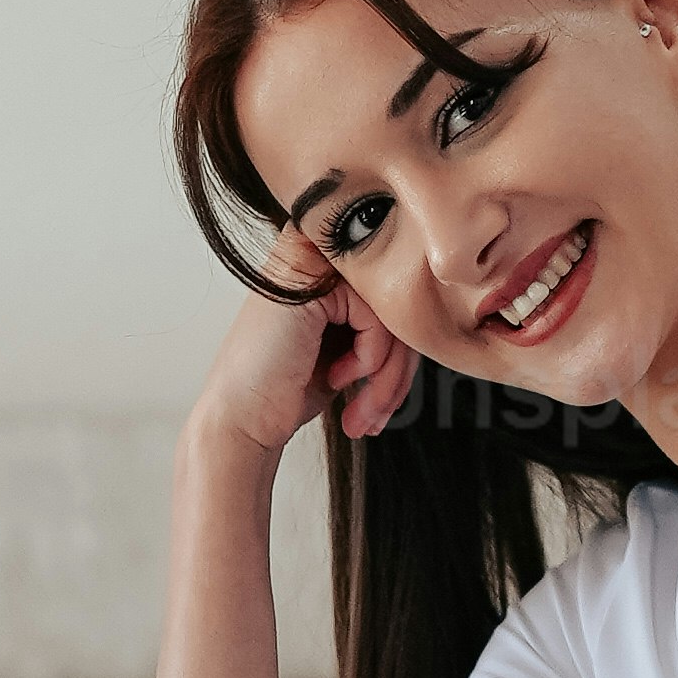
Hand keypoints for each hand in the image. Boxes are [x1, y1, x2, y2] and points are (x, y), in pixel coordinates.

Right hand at [191, 279, 420, 466]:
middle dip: (399, 368)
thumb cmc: (288, 390)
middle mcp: (313, 257)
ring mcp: (308, 264)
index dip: (399, 350)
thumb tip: (433, 321)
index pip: (392, 294)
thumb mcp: (346, 350)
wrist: (243, 420)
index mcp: (320, 269)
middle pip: (396, 301)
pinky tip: (338, 377)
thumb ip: (382, 324)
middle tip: (378, 412)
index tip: (384, 393)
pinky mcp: (309, 280)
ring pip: (392, 312)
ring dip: (388, 375)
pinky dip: (369, 359)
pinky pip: (376, 317)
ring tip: (366, 411)